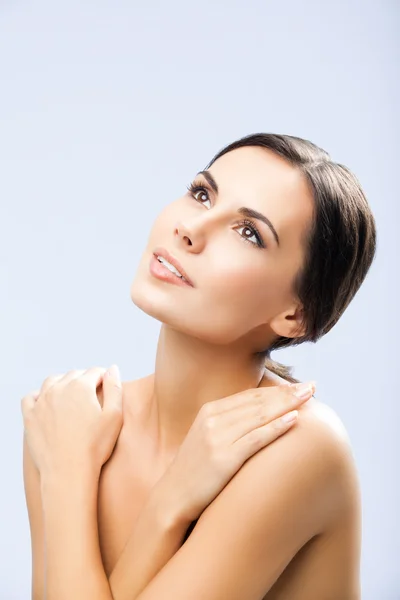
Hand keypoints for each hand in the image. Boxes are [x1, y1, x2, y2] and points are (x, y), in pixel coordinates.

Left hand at [21, 365, 122, 475]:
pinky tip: (47, 402)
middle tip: (93, 394)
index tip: (107, 387)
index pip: (95, 372)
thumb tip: (112, 368)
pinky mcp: (29, 416)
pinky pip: (31, 397)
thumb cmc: (95, 447)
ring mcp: (41, 402)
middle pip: (74, 375)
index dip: (104, 377)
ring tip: (72, 396)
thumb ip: (115, 388)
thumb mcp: (114, 416)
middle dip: (85, 380)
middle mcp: (58, 389)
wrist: (68, 472)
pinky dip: (39, 395)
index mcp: (81, 386)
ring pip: (52, 381)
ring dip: (63, 383)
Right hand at [157, 381, 315, 522]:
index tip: (299, 385)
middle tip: (312, 386)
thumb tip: (259, 416)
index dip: (277, 389)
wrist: (173, 498)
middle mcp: (213, 419)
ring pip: (259, 416)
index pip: (250, 395)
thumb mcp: (208, 438)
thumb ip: (229, 424)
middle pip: (258, 402)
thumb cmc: (197, 471)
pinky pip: (255, 438)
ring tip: (309, 396)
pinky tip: (294, 420)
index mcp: (210, 411)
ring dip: (287, 404)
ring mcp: (217, 437)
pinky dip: (276, 427)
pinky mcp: (223, 458)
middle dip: (287, 393)